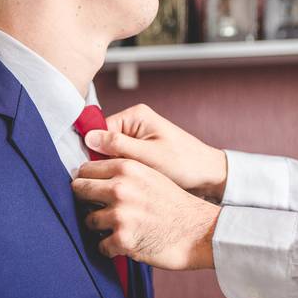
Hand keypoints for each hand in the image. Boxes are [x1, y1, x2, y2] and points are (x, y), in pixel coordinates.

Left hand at [72, 159, 219, 269]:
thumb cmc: (174, 205)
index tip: (90, 190)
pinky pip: (100, 246)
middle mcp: (120, 189)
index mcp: (127, 168)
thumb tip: (90, 175)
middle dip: (86, 202)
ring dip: (99, 228)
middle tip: (98, 210)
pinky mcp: (123, 240)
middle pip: (78, 191)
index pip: (85, 170)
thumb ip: (122, 172)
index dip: (85, 181)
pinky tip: (124, 244)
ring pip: (88, 221)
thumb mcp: (150, 175)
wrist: (200, 232)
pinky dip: (110, 248)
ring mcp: (120, 215)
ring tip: (117, 229)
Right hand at [83, 104, 227, 200]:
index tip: (96, 170)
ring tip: (126, 180)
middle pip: (102, 143)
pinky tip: (130, 181)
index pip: (99, 129)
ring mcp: (136, 138)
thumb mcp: (148, 155)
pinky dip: (122, 173)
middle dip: (105, 161)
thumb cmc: (184, 163)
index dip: (94, 151)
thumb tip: (89, 138)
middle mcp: (133, 123)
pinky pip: (120, 161)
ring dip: (114, 168)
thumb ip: (117, 145)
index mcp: (135, 116)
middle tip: (115, 177)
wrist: (208, 175)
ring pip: (110, 155)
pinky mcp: (139, 152)